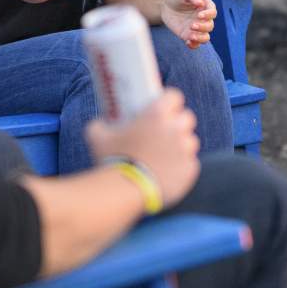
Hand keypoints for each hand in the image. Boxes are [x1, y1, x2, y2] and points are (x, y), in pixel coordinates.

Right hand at [86, 88, 200, 208]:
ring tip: (165, 155)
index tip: (164, 108)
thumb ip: (100, 124)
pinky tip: (167, 172)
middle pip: (187, 118)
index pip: (175, 96)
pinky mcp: (189, 170)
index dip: (170, 101)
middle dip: (178, 123)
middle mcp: (176, 128)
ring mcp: (185, 150)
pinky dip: (181, 167)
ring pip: (190, 142)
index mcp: (157, 113)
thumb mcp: (97, 136)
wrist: (124, 191)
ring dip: (181, 145)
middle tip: (164, 132)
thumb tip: (100, 123)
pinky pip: (190, 164)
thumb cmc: (111, 160)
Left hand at [160, 0, 215, 48]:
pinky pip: (195, 44)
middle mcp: (204, 19)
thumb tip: (200, 3)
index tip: (199, 15)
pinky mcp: (189, 35)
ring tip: (191, 37)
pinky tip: (187, 42)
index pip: (212, 12)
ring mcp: (197, 28)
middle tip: (192, 25)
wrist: (166, 4)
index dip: (208, 15)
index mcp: (206, 7)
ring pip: (205, 37)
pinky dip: (193, 45)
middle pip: (210, 26)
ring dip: (200, 38)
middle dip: (202, 27)